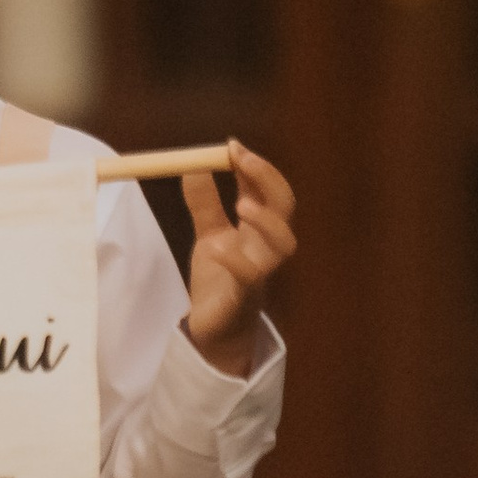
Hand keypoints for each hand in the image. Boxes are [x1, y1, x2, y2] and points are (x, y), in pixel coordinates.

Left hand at [179, 143, 296, 379]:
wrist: (214, 331)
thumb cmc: (220, 282)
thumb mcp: (210, 236)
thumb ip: (204, 204)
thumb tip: (192, 167)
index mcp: (259, 231)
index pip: (269, 191)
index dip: (256, 167)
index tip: (232, 146)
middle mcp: (266, 248)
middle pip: (285, 209)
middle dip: (268, 180)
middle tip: (241, 158)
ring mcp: (260, 273)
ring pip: (284, 245)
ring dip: (267, 221)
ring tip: (242, 203)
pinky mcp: (243, 298)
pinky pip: (249, 279)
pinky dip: (236, 262)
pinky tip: (218, 249)